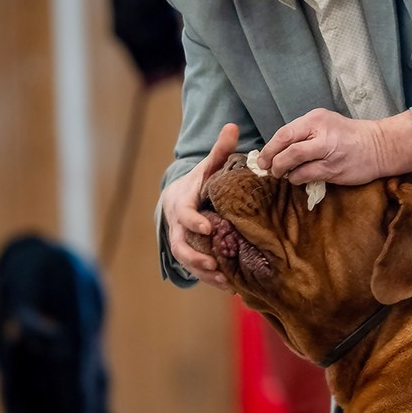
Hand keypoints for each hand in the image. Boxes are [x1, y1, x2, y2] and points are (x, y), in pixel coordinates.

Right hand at [161, 123, 238, 288]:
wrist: (179, 199)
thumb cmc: (199, 183)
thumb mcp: (209, 167)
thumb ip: (220, 151)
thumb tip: (233, 125)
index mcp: (183, 203)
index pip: (185, 214)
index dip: (194, 221)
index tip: (208, 227)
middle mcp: (179, 226)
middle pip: (181, 245)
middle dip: (196, 257)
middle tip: (215, 264)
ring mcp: (183, 241)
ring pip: (188, 261)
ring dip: (205, 273)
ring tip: (226, 281)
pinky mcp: (190, 254)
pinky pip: (196, 270)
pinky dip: (211, 279)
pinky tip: (231, 286)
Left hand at [257, 109, 411, 185]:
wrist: (379, 146)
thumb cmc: (349, 136)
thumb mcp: (326, 124)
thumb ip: (304, 133)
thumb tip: (277, 148)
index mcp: (316, 119)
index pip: (285, 133)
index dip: (270, 147)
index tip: (263, 158)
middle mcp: (322, 133)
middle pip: (287, 148)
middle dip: (273, 161)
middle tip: (268, 169)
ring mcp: (328, 152)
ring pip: (295, 164)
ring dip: (284, 172)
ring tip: (283, 174)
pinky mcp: (334, 169)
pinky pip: (307, 176)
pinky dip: (297, 179)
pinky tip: (297, 178)